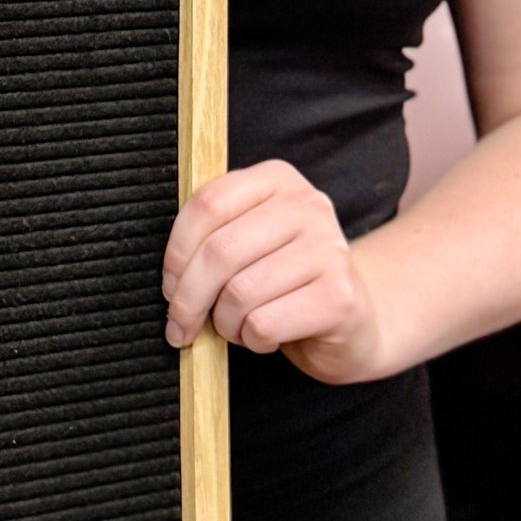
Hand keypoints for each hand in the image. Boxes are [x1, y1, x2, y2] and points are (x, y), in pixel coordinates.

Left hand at [163, 161, 384, 379]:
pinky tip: (265, 336)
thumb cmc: (284, 281)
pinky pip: (264, 324)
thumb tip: (170, 275)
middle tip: (181, 324)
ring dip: (224, 323)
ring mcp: (329, 249)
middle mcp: (308, 205)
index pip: (207, 204)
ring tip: (237, 326)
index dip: (176, 252)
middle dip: (188, 299)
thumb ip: (212, 237)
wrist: (351, 320)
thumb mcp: (248, 242)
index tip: (169, 285)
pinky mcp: (339, 297)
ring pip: (239, 293)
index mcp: (277, 179)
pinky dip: (252, 340)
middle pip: (219, 252)